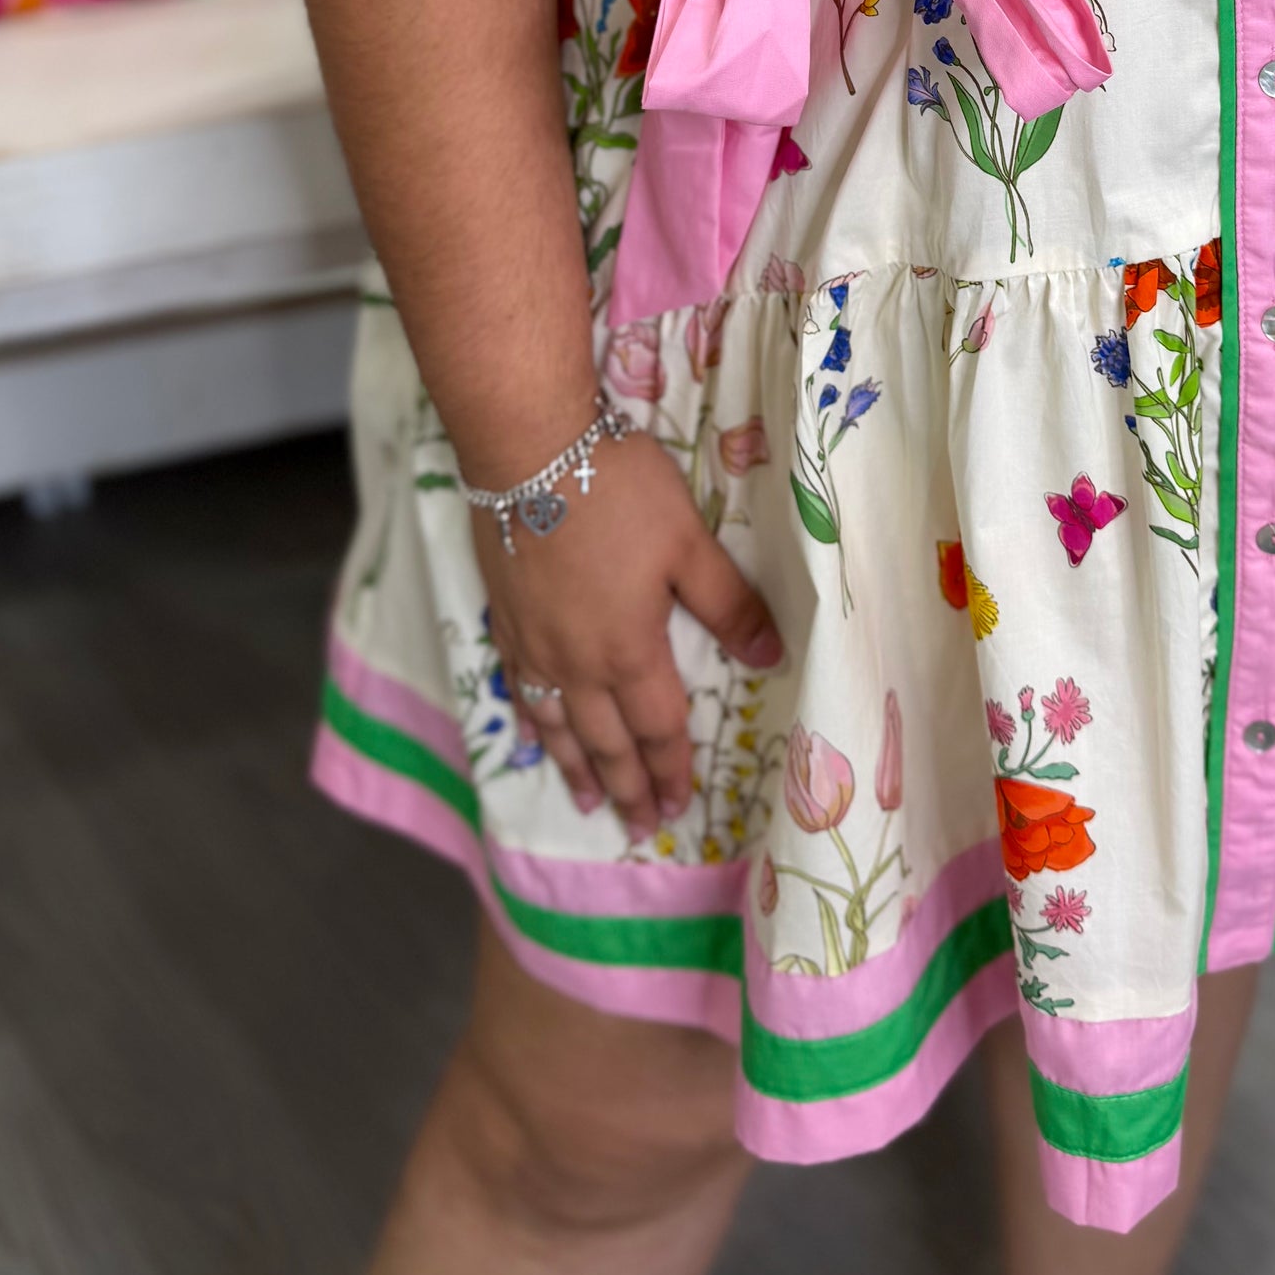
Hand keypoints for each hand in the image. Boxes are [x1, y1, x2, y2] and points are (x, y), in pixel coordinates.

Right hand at [477, 431, 782, 839]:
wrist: (528, 449)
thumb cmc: (619, 491)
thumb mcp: (689, 542)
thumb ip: (728, 603)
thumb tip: (770, 656)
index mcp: (629, 649)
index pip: (657, 726)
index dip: (671, 767)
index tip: (678, 805)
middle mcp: (577, 663)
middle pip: (606, 740)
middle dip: (627, 786)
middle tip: (638, 826)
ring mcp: (534, 645)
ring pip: (558, 725)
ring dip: (577, 768)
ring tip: (587, 802)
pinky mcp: (505, 620)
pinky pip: (520, 691)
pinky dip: (534, 724)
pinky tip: (536, 735)